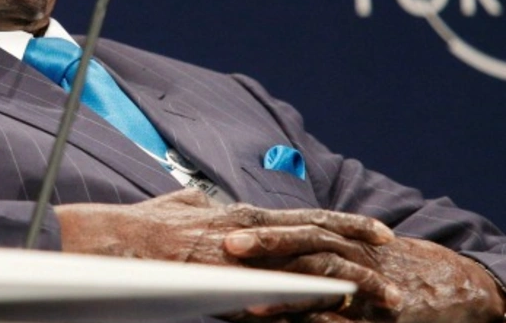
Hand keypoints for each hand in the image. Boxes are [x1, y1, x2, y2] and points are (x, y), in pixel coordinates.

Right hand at [54, 189, 399, 312]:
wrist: (116, 244)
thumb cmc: (144, 228)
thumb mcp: (178, 205)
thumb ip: (197, 203)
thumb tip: (202, 200)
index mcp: (244, 217)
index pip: (306, 216)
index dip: (346, 223)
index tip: (378, 232)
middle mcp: (251, 234)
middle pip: (319, 240)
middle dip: (360, 251)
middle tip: (394, 263)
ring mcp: (243, 262)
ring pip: (311, 269)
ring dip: (352, 283)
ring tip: (384, 298)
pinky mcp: (230, 289)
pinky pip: (282, 300)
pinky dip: (314, 307)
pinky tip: (338, 315)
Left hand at [225, 231, 505, 322]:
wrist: (443, 283)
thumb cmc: (381, 263)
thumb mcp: (344, 246)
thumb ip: (302, 246)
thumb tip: (249, 246)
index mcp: (335, 237)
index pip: (294, 226)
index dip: (261, 228)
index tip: (225, 230)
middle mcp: (348, 254)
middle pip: (305, 244)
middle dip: (268, 245)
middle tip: (230, 248)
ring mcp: (365, 284)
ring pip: (324, 283)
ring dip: (287, 293)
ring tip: (253, 302)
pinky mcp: (380, 315)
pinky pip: (347, 322)